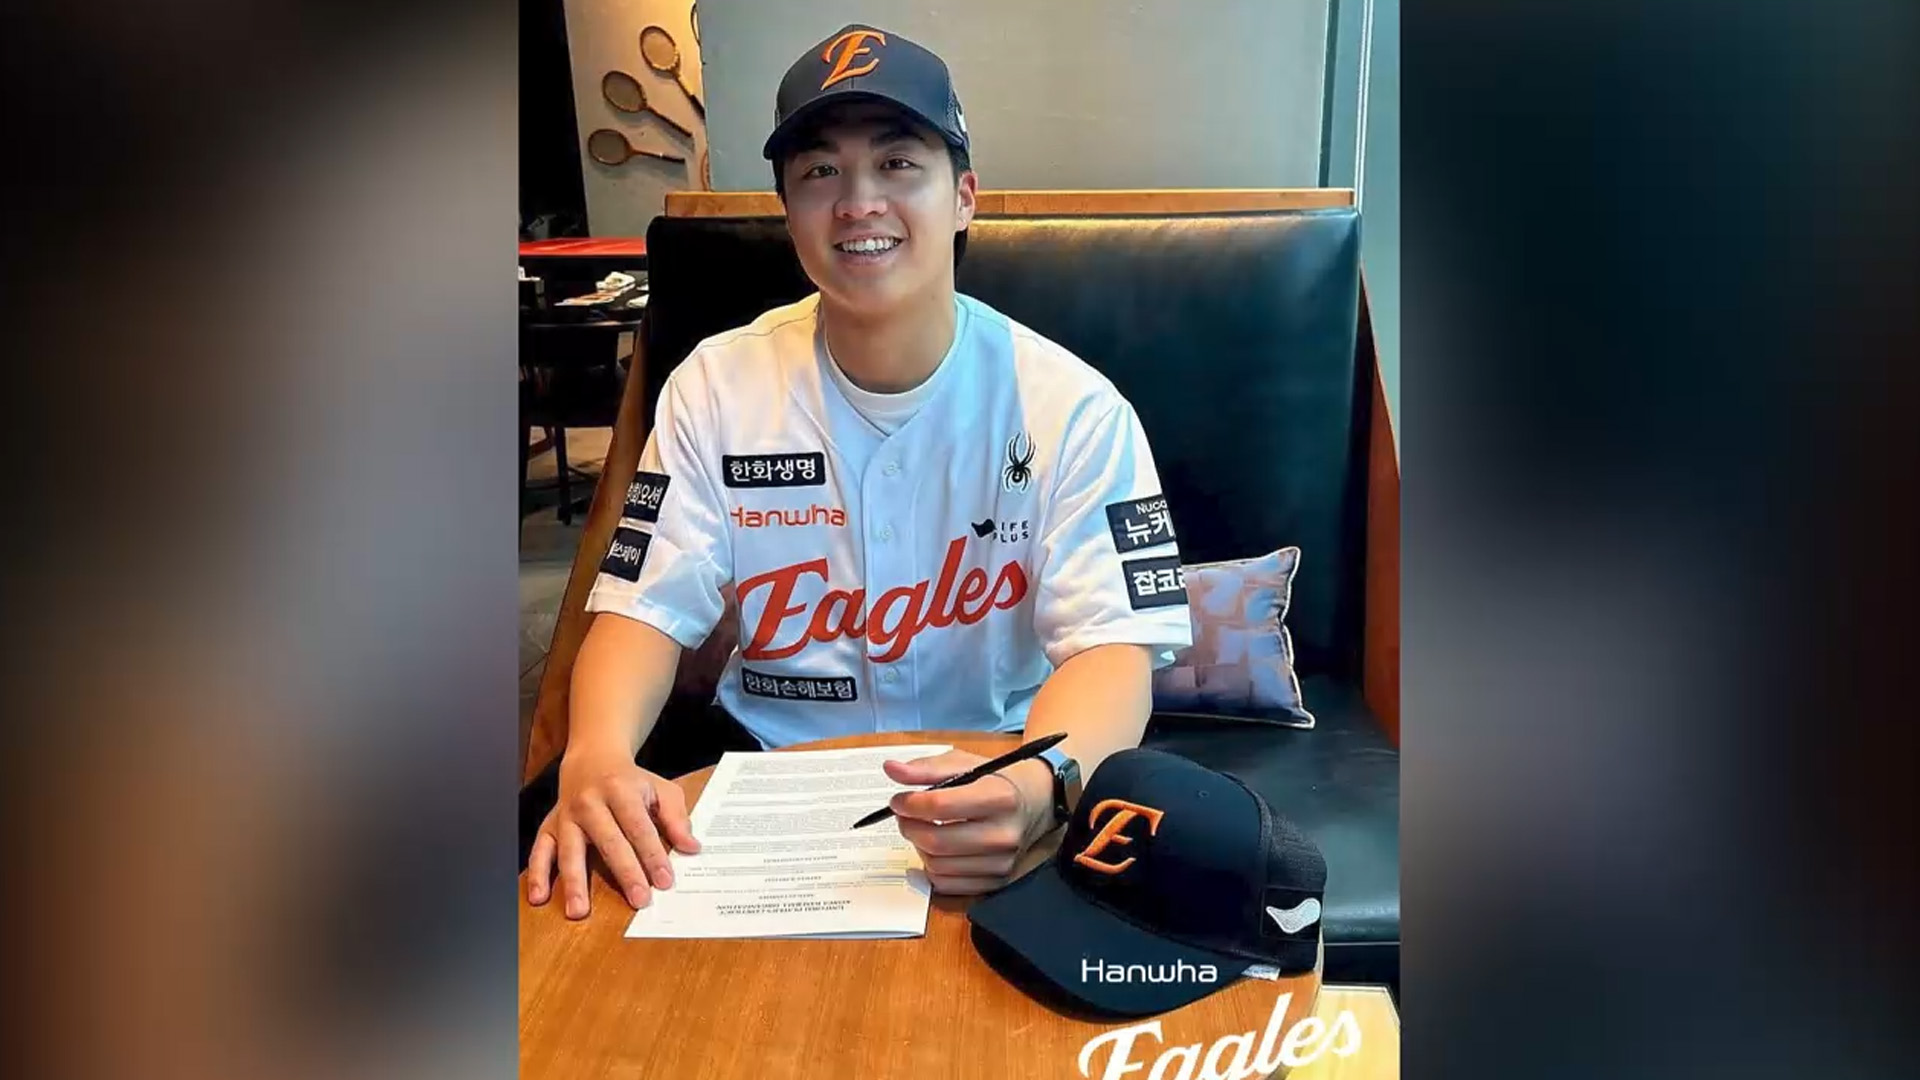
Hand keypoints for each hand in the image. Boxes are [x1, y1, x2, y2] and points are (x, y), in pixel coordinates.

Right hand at [526, 748, 698, 917]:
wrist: (592, 757)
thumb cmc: (631, 780)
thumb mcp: (660, 789)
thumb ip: (676, 818)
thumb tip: (691, 847)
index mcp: (620, 789)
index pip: (639, 827)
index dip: (652, 855)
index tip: (665, 881)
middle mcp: (590, 802)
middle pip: (609, 841)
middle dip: (625, 872)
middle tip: (639, 901)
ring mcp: (567, 815)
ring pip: (570, 851)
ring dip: (574, 882)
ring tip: (579, 912)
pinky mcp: (550, 825)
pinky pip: (540, 850)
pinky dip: (537, 874)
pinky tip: (539, 897)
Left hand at [883, 750, 1055, 894]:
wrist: (1035, 803)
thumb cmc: (996, 780)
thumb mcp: (964, 764)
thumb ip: (926, 768)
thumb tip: (891, 770)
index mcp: (999, 797)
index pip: (939, 806)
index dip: (909, 803)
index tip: (897, 799)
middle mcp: (1004, 834)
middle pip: (936, 840)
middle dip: (909, 827)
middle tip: (904, 815)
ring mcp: (1002, 862)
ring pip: (937, 865)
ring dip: (919, 847)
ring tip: (923, 829)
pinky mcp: (997, 881)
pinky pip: (947, 884)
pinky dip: (933, 868)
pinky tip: (937, 849)